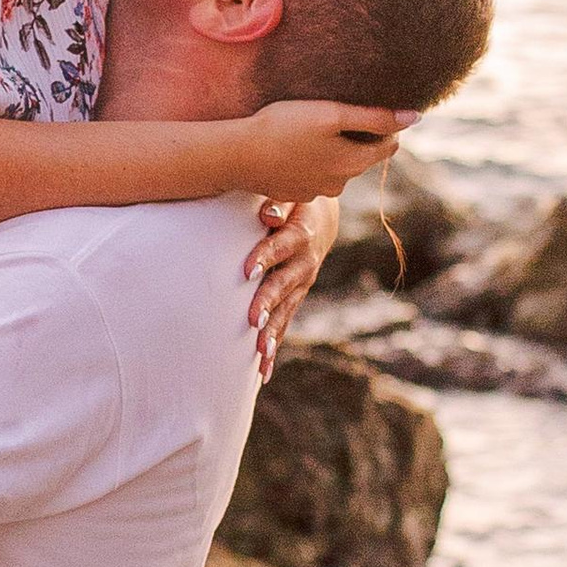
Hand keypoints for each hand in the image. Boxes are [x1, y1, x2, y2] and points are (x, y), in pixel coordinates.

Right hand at [237, 101, 418, 203]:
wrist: (237, 155)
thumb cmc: (283, 128)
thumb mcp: (332, 115)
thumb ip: (375, 117)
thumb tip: (415, 117)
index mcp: (353, 163)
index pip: (389, 146)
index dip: (386, 124)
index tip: (368, 106)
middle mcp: (340, 184)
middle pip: (363, 156)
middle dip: (359, 137)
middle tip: (337, 112)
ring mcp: (316, 192)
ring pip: (338, 166)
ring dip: (333, 149)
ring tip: (312, 128)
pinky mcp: (295, 192)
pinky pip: (314, 174)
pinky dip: (311, 160)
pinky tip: (293, 145)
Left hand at [244, 195, 337, 378]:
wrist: (318, 218)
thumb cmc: (293, 201)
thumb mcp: (290, 195)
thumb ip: (278, 203)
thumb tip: (266, 213)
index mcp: (301, 234)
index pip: (283, 245)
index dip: (266, 256)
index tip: (247, 269)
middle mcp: (305, 264)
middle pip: (285, 285)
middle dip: (269, 302)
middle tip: (252, 320)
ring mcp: (302, 285)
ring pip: (286, 311)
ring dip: (273, 332)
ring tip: (259, 353)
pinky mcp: (296, 300)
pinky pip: (285, 324)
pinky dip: (274, 347)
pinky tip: (262, 371)